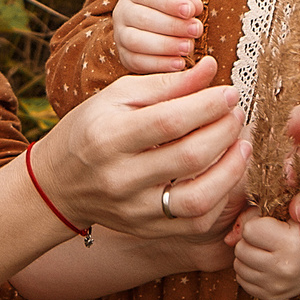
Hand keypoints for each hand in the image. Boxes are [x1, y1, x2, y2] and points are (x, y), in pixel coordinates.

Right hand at [37, 57, 246, 237]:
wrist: (58, 184)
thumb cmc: (91, 130)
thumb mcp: (117, 97)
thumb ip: (166, 84)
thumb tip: (212, 69)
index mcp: (108, 137)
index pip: (169, 121)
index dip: (207, 106)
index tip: (230, 93)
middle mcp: (120, 178)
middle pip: (189, 157)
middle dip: (224, 132)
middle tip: (236, 114)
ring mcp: (134, 209)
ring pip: (198, 199)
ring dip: (231, 170)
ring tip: (242, 145)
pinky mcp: (146, 230)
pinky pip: (196, 222)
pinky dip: (221, 197)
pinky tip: (227, 173)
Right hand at [113, 0, 203, 72]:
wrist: (155, 29)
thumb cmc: (171, 10)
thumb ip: (189, 1)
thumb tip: (194, 7)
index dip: (169, 3)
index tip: (189, 11)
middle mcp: (123, 11)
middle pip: (143, 18)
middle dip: (172, 26)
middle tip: (195, 31)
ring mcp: (120, 35)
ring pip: (136, 42)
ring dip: (165, 46)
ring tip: (188, 48)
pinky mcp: (124, 56)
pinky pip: (138, 62)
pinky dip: (159, 64)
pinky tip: (179, 63)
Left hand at [232, 209, 299, 299]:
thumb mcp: (287, 211)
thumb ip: (254, 214)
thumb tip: (226, 239)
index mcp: (290, 243)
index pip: (249, 230)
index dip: (256, 224)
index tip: (269, 226)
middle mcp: (284, 268)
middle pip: (240, 249)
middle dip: (249, 241)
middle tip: (266, 240)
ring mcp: (277, 286)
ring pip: (238, 266)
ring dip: (247, 256)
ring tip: (265, 251)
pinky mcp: (271, 297)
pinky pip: (242, 281)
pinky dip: (249, 271)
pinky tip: (264, 264)